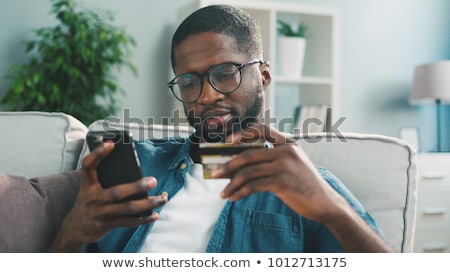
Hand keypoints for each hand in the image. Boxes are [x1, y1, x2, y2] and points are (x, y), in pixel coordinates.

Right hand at [52, 141, 167, 251]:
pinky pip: (128, 222)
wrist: (76, 227)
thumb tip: (134, 171)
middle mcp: (93, 198)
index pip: (89, 166)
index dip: (98, 154)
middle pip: (117, 192)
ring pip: (128, 208)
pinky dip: (143, 219)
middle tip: (153, 181)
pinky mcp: (107, 224)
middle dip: (137, 187)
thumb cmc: (90, 201)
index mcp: (88, 184)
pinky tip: (155, 214)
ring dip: (148, 204)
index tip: (111, 144)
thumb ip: (105, 178)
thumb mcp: (91, 187)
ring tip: (162, 198)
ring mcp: (100, 213)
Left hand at [211, 124, 346, 222]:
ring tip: (223, 192)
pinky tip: (234, 198)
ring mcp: (284, 166)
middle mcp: (286, 151)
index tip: (228, 142)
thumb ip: (273, 158)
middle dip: (228, 165)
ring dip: (232, 184)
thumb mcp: (293, 164)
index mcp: (288, 143)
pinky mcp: (282, 182)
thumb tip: (239, 163)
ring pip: (248, 172)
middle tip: (215, 173)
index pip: (262, 129)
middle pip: (248, 154)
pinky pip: (253, 186)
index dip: (242, 133)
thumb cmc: (304, 184)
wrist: (325, 203)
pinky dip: (240, 193)